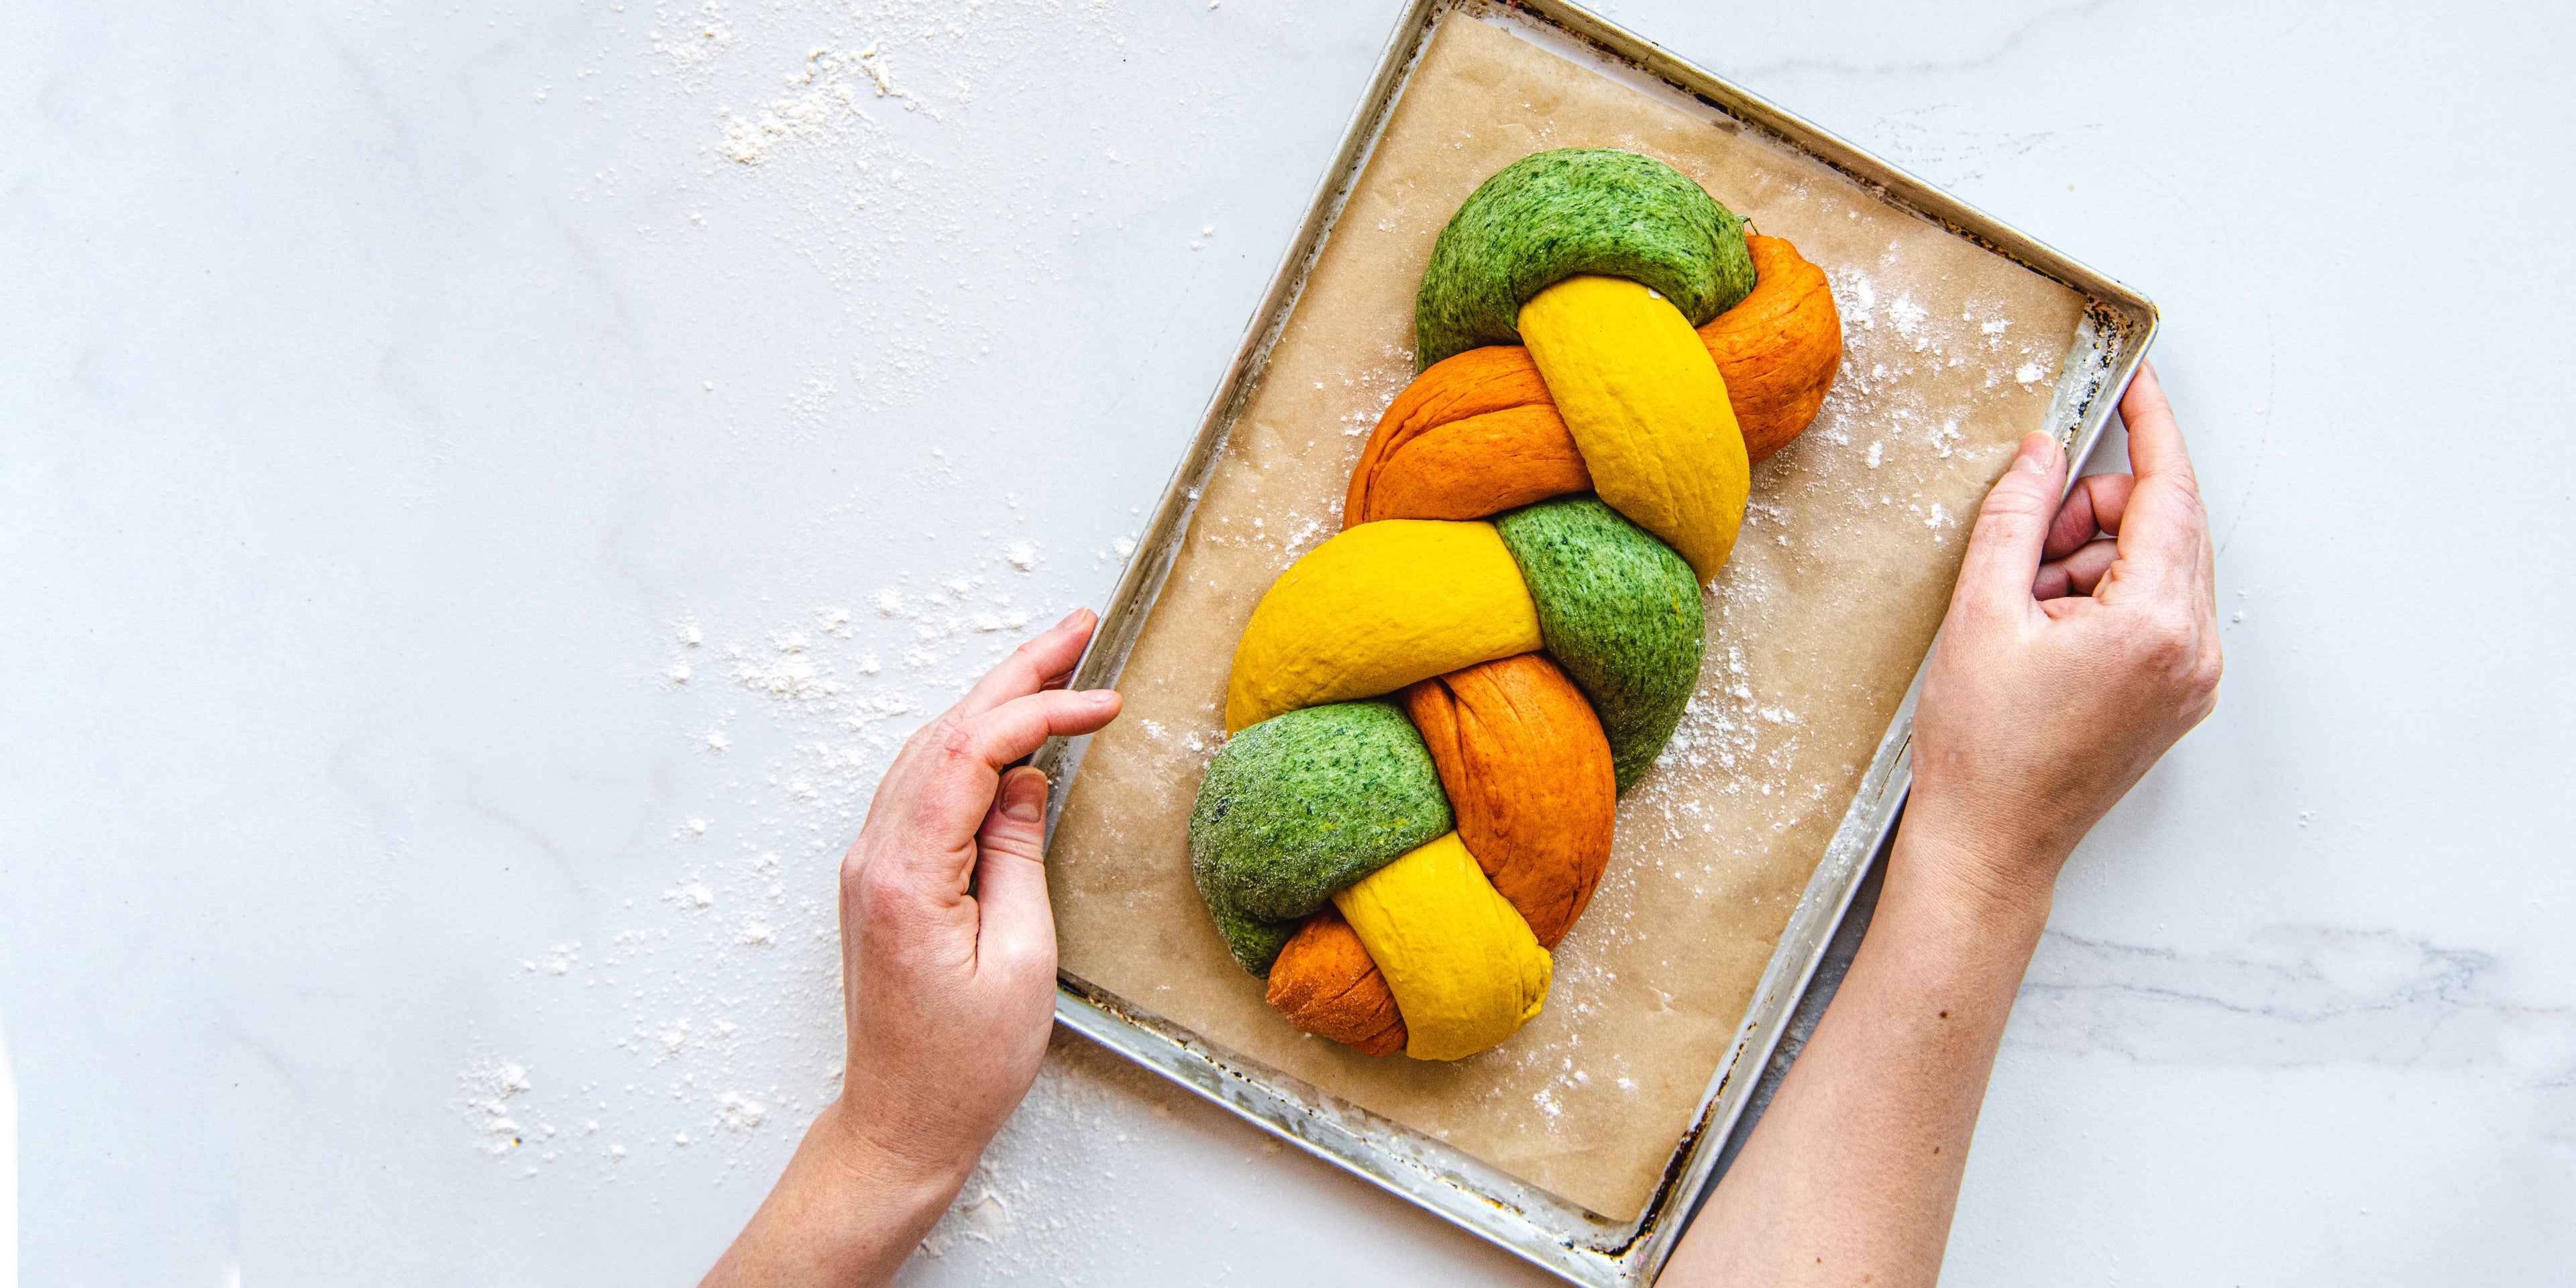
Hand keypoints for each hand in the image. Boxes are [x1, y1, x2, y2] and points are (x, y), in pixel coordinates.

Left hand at [705, 608, 1120, 1287]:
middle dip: (1016, 674)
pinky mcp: (883, 878)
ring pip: (932, 751)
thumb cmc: (964, 1065)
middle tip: (1078, 627)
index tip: (1105, 703)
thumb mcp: (1021, 962)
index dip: (1040, 710)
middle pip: (946, 732)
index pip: (973, 752)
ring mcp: (871, 864)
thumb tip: (1023, 777)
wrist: (900, 1124)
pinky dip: (971, 744)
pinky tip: (1009, 732)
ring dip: (993, 700)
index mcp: (906, 873)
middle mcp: (874, 856)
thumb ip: (1017, 856)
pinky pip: (925, 785)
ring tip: (1055, 661)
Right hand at [1904, 360, 2222, 908]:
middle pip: (2167, 524)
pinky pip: (2157, 609)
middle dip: (2095, 509)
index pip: (2168, 492)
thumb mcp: (1980, 614)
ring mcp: (2193, 677)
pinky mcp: (2179, 696)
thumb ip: (2015, 517)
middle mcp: (2192, 649)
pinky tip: (2047, 627)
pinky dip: (2105, 596)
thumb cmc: (1982, 751)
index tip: (2139, 383)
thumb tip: (2040, 454)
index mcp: (2153, 623)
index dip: (2151, 427)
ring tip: (2023, 605)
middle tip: (2027, 537)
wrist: (1991, 846)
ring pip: (2159, 565)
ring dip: (2094, 557)